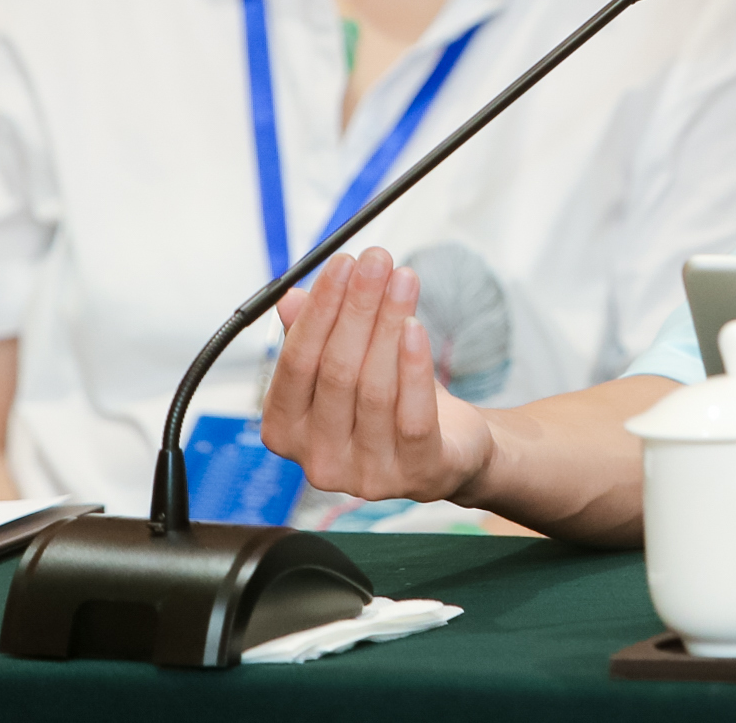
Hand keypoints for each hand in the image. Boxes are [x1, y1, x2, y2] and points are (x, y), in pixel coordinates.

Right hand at [259, 247, 489, 504]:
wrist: (449, 448)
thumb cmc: (388, 402)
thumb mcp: (346, 365)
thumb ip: (313, 335)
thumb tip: (289, 297)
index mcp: (286, 432)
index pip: (296, 363)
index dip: (319, 309)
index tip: (341, 262)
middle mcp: (319, 461)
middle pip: (336, 372)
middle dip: (358, 307)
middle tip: (376, 260)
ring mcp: (367, 476)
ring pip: (374, 389)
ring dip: (390, 323)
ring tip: (404, 279)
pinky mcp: (417, 474)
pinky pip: (412, 415)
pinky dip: (414, 365)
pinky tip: (416, 326)